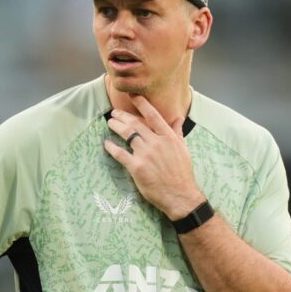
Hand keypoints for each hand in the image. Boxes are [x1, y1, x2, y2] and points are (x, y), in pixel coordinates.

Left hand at [104, 95, 204, 219]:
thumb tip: (178, 118)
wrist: (180, 195)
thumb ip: (177, 132)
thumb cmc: (182, 173)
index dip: (141, 104)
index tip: (132, 96)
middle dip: (123, 116)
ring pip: (127, 135)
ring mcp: (146, 155)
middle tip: (114, 113)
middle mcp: (156, 143)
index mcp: (168, 137)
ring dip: (116, 127)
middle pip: (135, 124)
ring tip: (110, 123)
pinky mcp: (137, 168)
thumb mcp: (183, 149)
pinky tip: (107, 144)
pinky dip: (112, 147)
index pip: (153, 115)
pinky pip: (120, 154)